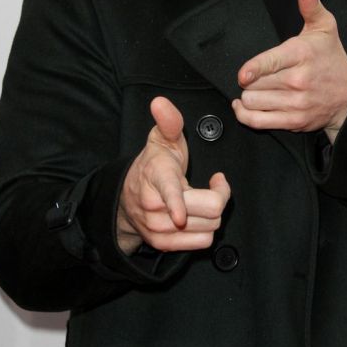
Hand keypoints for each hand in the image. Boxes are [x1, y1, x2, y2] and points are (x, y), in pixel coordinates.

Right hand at [117, 96, 230, 253]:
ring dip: (212, 213)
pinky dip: (206, 230)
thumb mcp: (161, 139)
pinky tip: (197, 216)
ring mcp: (159, 228)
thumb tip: (160, 102)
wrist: (126, 199)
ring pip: (210, 227)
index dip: (176, 204)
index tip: (179, 216)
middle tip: (215, 183)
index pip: (169, 192)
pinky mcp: (163, 245)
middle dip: (220, 195)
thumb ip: (168, 121)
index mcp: (158, 176)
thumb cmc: (153, 166)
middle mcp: (156, 206)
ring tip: (202, 198)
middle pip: (211, 209)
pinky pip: (203, 242)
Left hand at [232, 0, 346, 142]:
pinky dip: (245, 115)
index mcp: (302, 54)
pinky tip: (243, 106)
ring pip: (254, 101)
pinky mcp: (293, 121)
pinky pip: (258, 121)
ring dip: (248, 96)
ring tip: (253, 89)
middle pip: (256, 83)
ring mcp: (296, 103)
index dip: (253, 70)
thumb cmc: (332, 58)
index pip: (271, 63)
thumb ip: (310, 5)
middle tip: (253, 75)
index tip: (243, 75)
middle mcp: (299, 80)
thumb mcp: (325, 26)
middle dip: (249, 79)